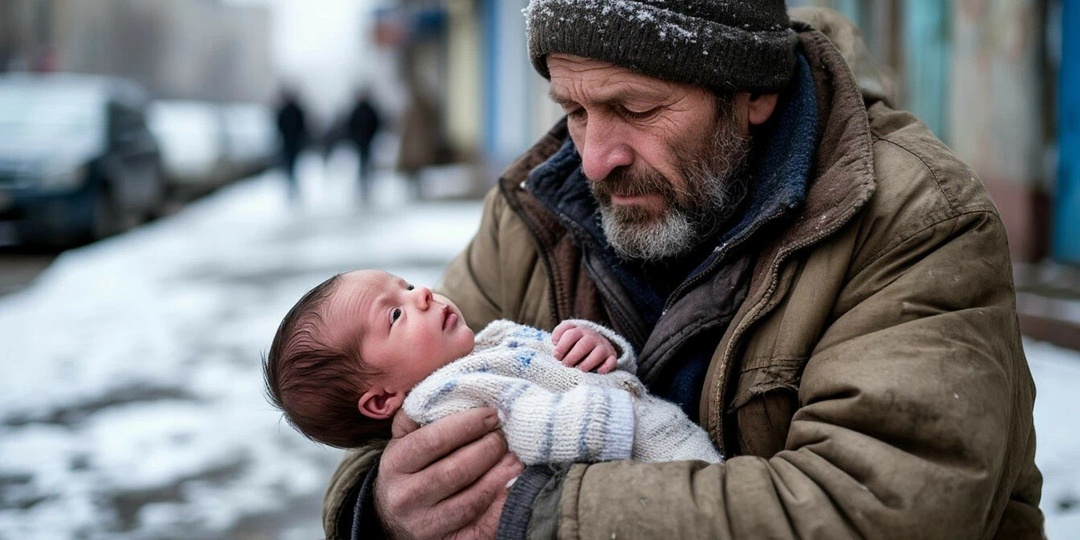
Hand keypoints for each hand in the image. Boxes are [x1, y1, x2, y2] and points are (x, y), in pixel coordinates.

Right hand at [376, 407, 523, 539]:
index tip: (492, 413)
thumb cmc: (408, 468)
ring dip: (499, 478)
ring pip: (470, 501)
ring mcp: (425, 524)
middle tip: (507, 435)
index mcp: (395, 464)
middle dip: (488, 450)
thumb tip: (449, 382)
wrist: (393, 518)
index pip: (433, 440)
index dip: (466, 425)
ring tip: (517, 459)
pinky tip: (514, 489)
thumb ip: (419, 413)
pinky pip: (480, 527)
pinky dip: (500, 508)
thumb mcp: (403, 440)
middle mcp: (406, 496)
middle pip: (454, 471)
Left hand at [552, 321, 617, 372]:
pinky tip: (598, 372)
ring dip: (587, 363)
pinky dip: (605, 367)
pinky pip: (611, 361)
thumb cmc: (574, 344)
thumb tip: (555, 343)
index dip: (561, 345)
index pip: (570, 332)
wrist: (596, 344)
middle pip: (584, 344)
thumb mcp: (565, 337)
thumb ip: (558, 336)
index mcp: (578, 329)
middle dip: (572, 356)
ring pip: (598, 352)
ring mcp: (603, 345)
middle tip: (566, 364)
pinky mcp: (611, 356)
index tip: (557, 355)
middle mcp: (591, 335)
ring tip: (580, 369)